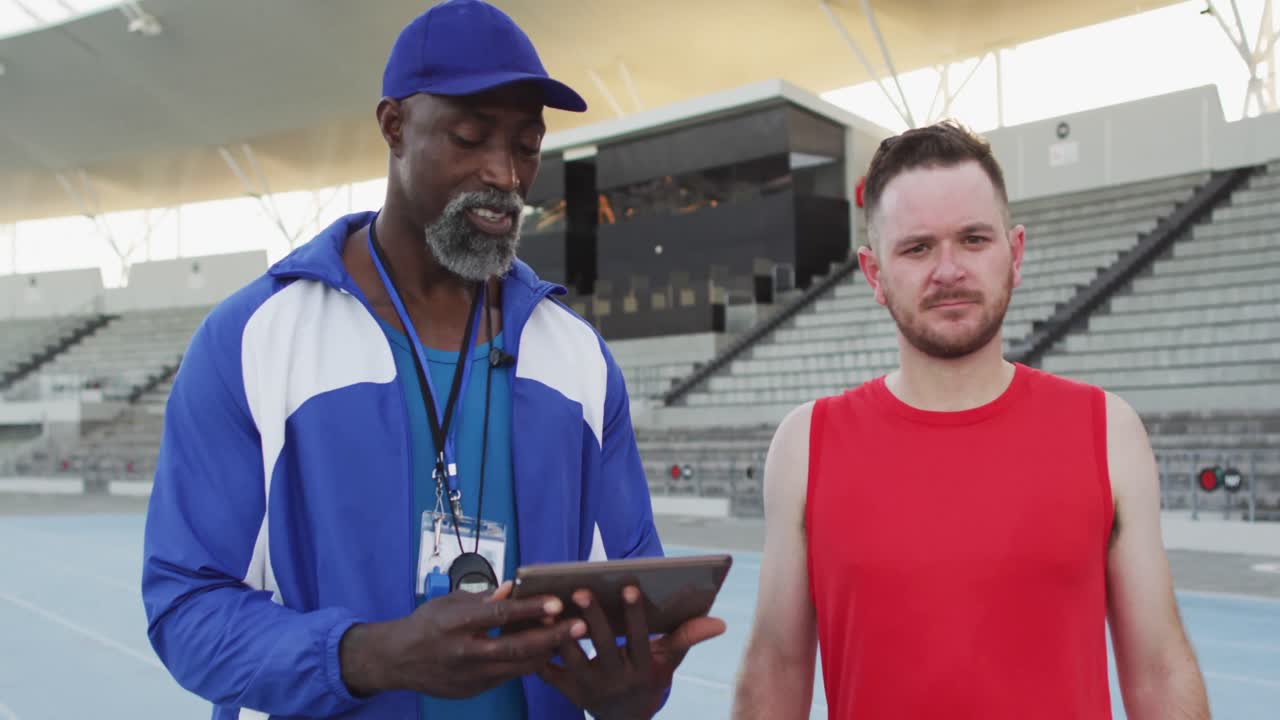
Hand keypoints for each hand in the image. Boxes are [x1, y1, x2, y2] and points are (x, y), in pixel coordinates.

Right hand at [340, 581, 586, 697]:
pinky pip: (508, 676)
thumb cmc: (425, 624)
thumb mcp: (449, 602)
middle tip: (581, 626)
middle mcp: (465, 652)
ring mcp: (470, 676)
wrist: (397, 661)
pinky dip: (529, 664)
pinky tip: (547, 651)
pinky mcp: (474, 689)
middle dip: (552, 637)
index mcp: (456, 623)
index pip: (499, 615)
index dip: (530, 610)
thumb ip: (483, 598)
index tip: (556, 603)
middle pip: (516, 647)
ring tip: (572, 638)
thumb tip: (512, 589)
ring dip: (547, 652)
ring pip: (518, 667)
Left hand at [538, 586, 725, 719]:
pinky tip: (531, 625)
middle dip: (592, 617)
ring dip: (560, 633)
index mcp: (641, 670)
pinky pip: (549, 672)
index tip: (630, 585)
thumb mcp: (669, 663)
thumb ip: (687, 638)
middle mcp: (615, 681)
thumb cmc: (648, 679)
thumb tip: (719, 622)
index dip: (635, 614)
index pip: (638, 639)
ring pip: (572, 658)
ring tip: (550, 606)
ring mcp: (588, 689)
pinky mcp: (567, 691)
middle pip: (602, 646)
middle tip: (580, 590)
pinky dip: (539, 650)